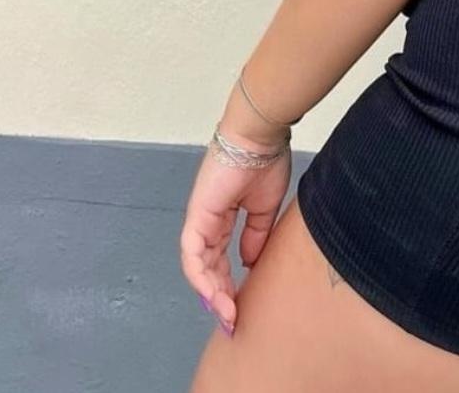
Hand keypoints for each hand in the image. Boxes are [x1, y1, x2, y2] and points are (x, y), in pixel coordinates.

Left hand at [179, 124, 291, 335]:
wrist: (259, 139)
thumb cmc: (265, 163)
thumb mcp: (264, 207)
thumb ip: (255, 235)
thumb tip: (248, 262)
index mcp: (224, 218)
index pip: (220, 258)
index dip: (228, 282)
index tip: (241, 305)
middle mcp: (207, 222)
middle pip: (207, 267)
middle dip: (219, 295)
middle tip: (233, 319)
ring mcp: (199, 220)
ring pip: (198, 266)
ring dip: (212, 292)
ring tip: (228, 313)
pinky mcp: (197, 217)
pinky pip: (193, 254)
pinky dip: (202, 276)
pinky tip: (215, 295)